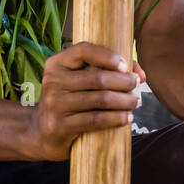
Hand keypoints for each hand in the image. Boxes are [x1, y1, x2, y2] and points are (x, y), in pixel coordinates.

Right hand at [28, 42, 140, 160]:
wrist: (42, 132)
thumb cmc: (70, 100)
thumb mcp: (78, 80)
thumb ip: (107, 70)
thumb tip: (141, 75)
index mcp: (55, 64)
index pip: (83, 50)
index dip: (107, 56)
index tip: (124, 65)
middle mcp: (52, 82)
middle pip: (97, 78)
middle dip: (124, 81)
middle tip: (136, 84)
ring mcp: (54, 105)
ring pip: (100, 100)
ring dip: (125, 101)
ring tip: (136, 101)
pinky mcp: (59, 126)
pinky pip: (95, 120)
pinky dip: (116, 118)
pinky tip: (127, 118)